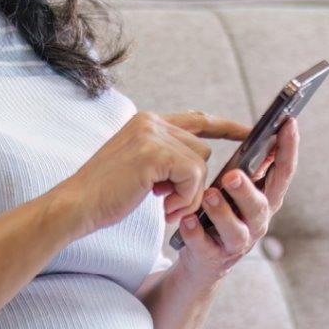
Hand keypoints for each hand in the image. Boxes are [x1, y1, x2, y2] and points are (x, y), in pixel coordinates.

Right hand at [58, 109, 250, 237]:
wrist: (77, 204)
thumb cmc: (107, 194)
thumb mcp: (140, 168)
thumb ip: (166, 158)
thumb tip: (198, 167)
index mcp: (147, 122)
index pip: (197, 120)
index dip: (226, 127)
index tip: (251, 131)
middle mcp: (150, 121)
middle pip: (202, 150)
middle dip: (195, 183)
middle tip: (170, 204)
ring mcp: (152, 134)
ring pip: (200, 164)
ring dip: (189, 194)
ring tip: (164, 207)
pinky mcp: (154, 152)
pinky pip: (193, 176)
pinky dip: (185, 198)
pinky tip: (164, 208)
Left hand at [170, 116, 298, 285]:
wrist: (202, 258)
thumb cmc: (221, 212)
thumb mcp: (236, 189)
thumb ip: (247, 166)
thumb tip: (253, 130)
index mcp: (265, 199)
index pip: (283, 173)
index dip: (289, 149)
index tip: (289, 123)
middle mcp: (257, 222)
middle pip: (260, 206)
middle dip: (247, 190)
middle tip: (232, 174)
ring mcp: (236, 243)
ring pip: (236, 230)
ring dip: (222, 212)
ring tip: (207, 196)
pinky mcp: (213, 257)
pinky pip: (205, 246)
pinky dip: (196, 233)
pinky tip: (187, 220)